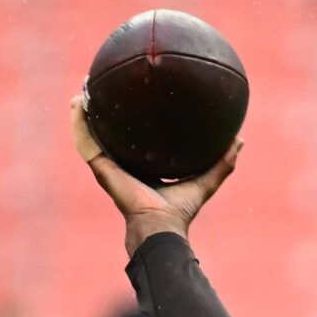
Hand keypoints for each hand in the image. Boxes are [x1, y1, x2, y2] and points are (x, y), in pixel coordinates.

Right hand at [70, 93, 242, 255]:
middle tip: (101, 91)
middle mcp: (121, 167)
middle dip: (103, 115)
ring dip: (83, 114)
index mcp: (141, 169)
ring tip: (83, 90)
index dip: (132, 125)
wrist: (161, 226)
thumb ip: (223, 162)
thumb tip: (240, 140)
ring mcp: (107, 167)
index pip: (133, 144)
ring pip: (90, 135)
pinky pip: (84, 140)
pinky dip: (78, 122)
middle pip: (108, 135)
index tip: (133, 103)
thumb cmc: (180, 211)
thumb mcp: (205, 181)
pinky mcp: (100, 168)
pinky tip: (76, 103)